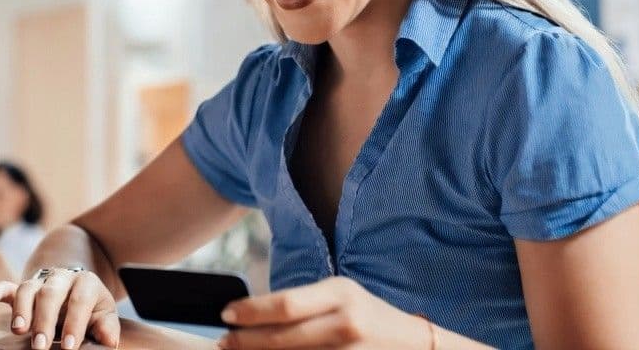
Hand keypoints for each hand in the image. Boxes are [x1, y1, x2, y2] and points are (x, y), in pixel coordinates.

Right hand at [0, 268, 121, 348]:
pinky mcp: (20, 287)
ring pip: (27, 289)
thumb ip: (106, 326)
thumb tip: (109, 341)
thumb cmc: (89, 307)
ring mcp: (39, 281)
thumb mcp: (103, 314)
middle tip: (40, 346)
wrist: (73, 287)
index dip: (74, 324)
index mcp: (85, 282)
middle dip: (44, 321)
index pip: (80, 301)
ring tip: (18, 331)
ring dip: (21, 311)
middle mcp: (60, 277)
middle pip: (50, 294)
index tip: (68, 347)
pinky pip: (6, 286)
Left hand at [218, 277, 426, 348]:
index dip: (250, 312)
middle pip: (282, 338)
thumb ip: (302, 304)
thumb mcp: (339, 296)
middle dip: (245, 342)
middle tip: (225, 342)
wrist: (413, 344)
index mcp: (340, 293)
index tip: (226, 316)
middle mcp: (345, 322)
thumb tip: (251, 315)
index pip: (285, 304)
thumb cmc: (367, 317)